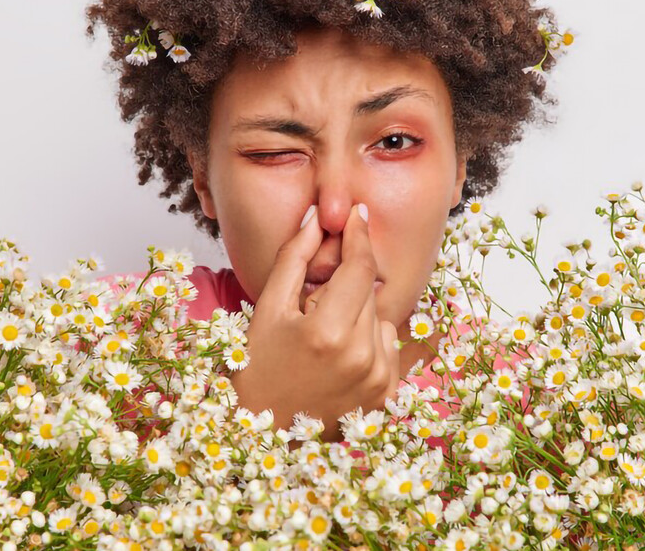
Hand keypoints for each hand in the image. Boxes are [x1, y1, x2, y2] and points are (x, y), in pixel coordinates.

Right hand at [229, 203, 400, 441]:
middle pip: (368, 292)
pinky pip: (388, 346)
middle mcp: (361, 357)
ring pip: (380, 318)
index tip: (357, 213)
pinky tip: (338, 358)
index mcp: (328, 333)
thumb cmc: (256, 366)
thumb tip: (317, 217)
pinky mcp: (386, 396)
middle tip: (311, 311)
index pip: (359, 268)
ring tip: (322, 341)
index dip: (358, 236)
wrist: (261, 431)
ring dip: (356, 317)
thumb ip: (293, 257)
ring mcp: (377, 380)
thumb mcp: (267, 308)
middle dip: (343, 288)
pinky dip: (368, 342)